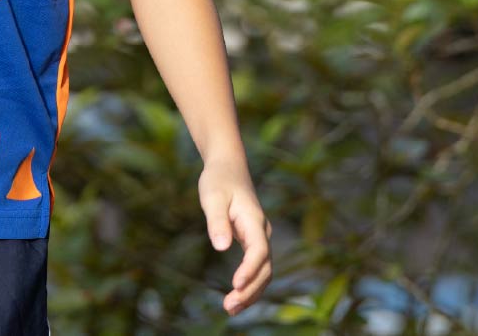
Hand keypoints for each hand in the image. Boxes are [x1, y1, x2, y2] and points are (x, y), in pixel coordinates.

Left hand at [199, 158, 271, 315]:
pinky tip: (235, 298)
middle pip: (265, 267)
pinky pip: (257, 268)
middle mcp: (262, 231)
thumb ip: (216, 221)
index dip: (249, 269)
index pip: (259, 250)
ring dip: (251, 292)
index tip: (236, 285)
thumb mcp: (212, 197)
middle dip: (250, 290)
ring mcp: (260, 238)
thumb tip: (221, 247)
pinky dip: (249, 285)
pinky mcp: (254, 242)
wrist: (228, 167)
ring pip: (264, 271)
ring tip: (230, 309)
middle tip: (228, 306)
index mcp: (254, 220)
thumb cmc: (219, 180)